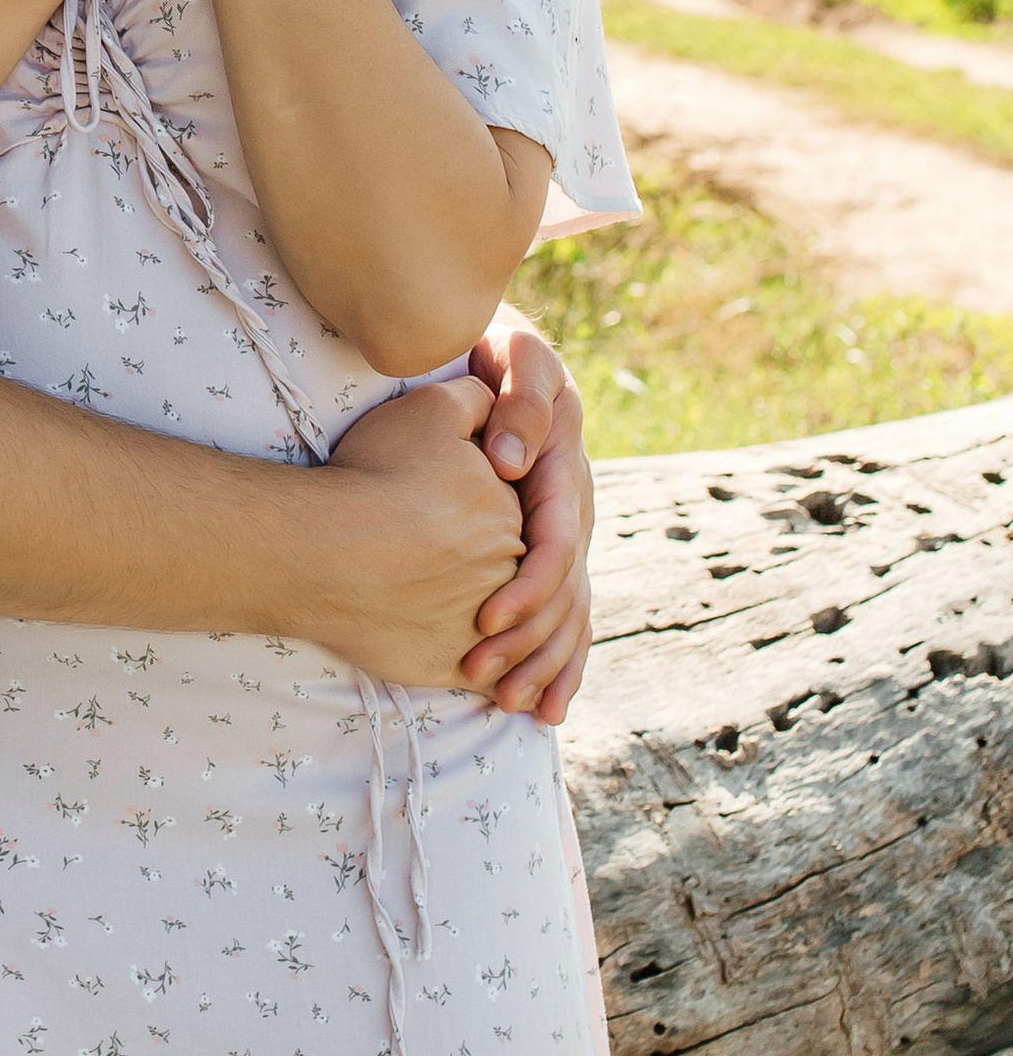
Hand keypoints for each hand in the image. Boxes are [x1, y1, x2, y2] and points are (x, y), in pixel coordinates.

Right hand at [321, 372, 525, 685]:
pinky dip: (488, 678)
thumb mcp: (430, 410)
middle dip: (501, 577)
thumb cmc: (375, 476)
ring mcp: (483, 628)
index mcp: (517, 517)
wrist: (320, 546)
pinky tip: (476, 675)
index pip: (516, 517)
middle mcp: (511, 576)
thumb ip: (476, 398)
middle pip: (511, 576)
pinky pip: (483, 679)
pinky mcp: (454, 668)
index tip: (452, 510)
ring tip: (472, 628)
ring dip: (505, 639)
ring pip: (505, 633)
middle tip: (466, 573)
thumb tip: (495, 399)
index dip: (486, 511)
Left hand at [457, 313, 593, 723]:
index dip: (527, 587)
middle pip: (564, 592)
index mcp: (564, 468)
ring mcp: (563, 529)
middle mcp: (572, 506)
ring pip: (569, 612)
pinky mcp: (546, 545)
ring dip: (543, 663)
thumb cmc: (495, 350)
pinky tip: (544, 703)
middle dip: (528, 642)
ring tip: (510, 705)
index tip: (486, 622)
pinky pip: (563, 612)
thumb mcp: (515, 356)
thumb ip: (520, 397)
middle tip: (483, 679)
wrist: (494, 354)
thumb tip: (512, 460)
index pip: (555, 541)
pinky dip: (557, 660)